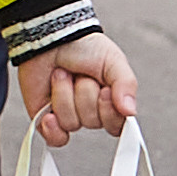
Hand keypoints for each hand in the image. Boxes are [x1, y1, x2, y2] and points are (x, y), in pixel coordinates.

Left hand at [16, 28, 137, 147]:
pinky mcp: (46, 118)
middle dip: (84, 93)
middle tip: (80, 74)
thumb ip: (126, 84)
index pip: (117, 125)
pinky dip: (52, 128)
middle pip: (92, 122)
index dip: (109, 109)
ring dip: (64, 95)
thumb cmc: (84, 46)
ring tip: (61, 75)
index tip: (105, 90)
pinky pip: (54, 138)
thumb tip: (130, 112)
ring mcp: (67, 115)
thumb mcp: (113, 60)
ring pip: (71, 123)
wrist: (49, 37)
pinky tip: (49, 114)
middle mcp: (90, 110)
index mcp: (110, 101)